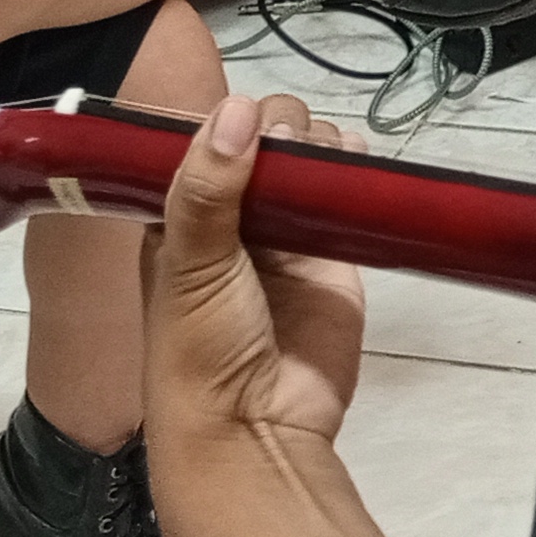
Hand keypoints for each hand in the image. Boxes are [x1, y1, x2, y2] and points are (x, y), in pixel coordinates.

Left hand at [146, 91, 368, 452]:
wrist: (256, 429)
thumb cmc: (201, 347)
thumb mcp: (190, 264)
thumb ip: (209, 187)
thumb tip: (238, 107)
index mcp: (180, 216)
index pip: (201, 140)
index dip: (222, 119)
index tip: (239, 116)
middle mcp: (232, 216)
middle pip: (259, 139)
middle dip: (274, 128)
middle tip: (282, 151)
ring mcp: (286, 233)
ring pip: (305, 157)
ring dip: (315, 142)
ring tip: (316, 161)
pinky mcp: (335, 254)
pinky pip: (345, 194)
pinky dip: (353, 167)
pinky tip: (354, 157)